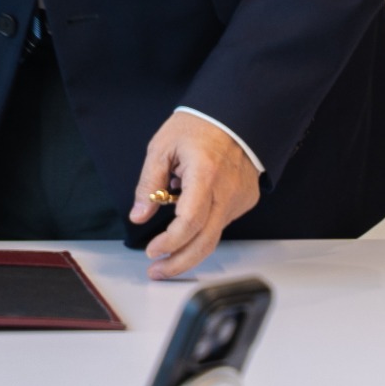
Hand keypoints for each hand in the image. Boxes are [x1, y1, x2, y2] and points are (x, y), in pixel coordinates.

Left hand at [129, 111, 261, 279]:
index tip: (152, 251)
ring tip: (165, 252)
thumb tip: (139, 215)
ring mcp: (240, 199)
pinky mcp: (245, 201)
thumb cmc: (199, 126)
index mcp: (205, 174)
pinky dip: (203, 229)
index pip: (190, 222)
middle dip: (179, 262)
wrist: (235, 114)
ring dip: (189, 250)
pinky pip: (222, 223)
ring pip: (214, 236)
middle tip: (157, 271)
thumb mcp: (162, 147)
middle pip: (205, 242)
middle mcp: (227, 191)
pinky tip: (189, 220)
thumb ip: (149, 183)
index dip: (170, 243)